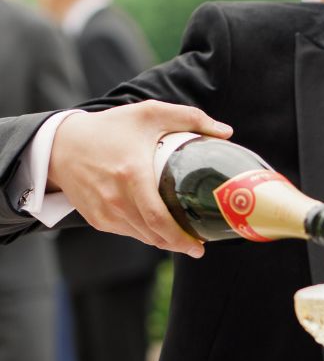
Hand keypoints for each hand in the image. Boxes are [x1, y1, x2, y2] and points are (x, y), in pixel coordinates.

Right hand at [49, 100, 232, 256]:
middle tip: (198, 246)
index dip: (181, 239)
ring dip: (163, 241)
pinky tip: (158, 227)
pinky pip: (128, 232)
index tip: (201, 246)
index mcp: (132, 175)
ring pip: (142, 237)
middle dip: (178, 245)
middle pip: (154, 235)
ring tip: (182, 236)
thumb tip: (226, 132)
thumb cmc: (110, 128)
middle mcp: (116, 199)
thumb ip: (190, 117)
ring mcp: (105, 212)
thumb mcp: (149, 113)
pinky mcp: (97, 219)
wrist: (61, 144)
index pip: (160, 219)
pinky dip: (145, 233)